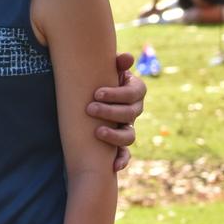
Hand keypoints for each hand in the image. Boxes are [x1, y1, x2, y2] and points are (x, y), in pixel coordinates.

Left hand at [86, 52, 144, 171]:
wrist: (89, 94)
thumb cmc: (97, 77)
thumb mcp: (104, 68)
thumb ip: (115, 63)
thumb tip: (127, 58)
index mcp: (134, 90)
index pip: (134, 93)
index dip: (117, 94)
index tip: (96, 93)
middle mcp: (134, 110)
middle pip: (130, 114)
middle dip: (110, 112)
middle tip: (89, 108)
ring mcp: (128, 127)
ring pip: (130, 135)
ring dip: (115, 136)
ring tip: (97, 133)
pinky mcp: (119, 143)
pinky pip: (125, 154)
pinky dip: (121, 160)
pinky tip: (113, 166)